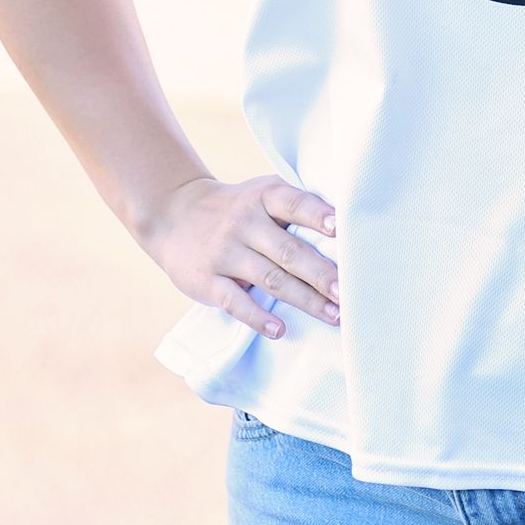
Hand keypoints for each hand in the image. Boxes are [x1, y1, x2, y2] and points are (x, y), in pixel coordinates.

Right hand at [144, 173, 342, 339]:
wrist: (174, 214)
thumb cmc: (237, 208)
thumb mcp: (261, 194)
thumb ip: (296, 207)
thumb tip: (348, 232)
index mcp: (264, 197)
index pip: (294, 204)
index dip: (318, 216)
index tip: (342, 230)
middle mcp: (244, 222)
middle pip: (289, 251)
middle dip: (322, 274)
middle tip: (349, 293)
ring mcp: (225, 252)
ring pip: (270, 279)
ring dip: (304, 299)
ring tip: (333, 315)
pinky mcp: (207, 280)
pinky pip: (236, 301)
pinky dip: (258, 317)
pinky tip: (280, 330)